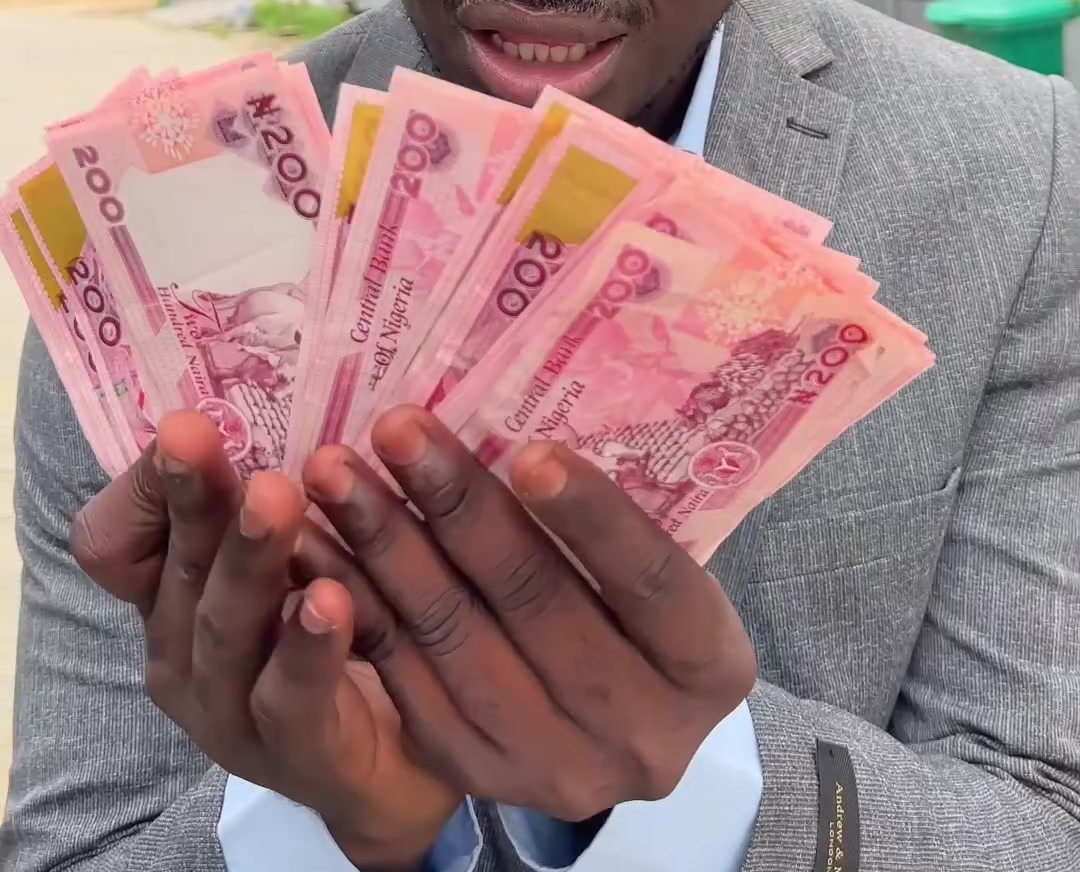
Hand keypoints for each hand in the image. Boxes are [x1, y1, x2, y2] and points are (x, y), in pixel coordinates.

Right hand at [72, 413, 459, 871]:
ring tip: (277, 498)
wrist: (408, 754)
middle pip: (178, 565)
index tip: (184, 424)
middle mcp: (186, 649)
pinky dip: (307, 647)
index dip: (143, 483)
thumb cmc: (346, 621)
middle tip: (204, 434)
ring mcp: (232, 710)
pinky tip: (331, 599)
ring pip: (227, 628)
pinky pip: (292, 699)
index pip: (119, 537)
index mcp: (174, 590)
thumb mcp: (307, 538)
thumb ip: (284, 475)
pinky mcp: (297, 754)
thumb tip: (315, 369)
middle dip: (195, 497)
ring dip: (250, 557)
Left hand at [300, 406, 756, 825]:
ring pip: (456, 641)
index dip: (592, 517)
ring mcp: (556, 766)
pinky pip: (404, 681)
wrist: (616, 721)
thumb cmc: (639, 601)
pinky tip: (317, 548)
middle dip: (457, 507)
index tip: (529, 450)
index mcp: (710, 664)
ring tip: (335, 472)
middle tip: (395, 427)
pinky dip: (357, 608)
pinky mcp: (479, 775)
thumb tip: (533, 394)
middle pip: (538, 604)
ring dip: (385, 547)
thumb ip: (615, 511)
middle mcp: (643, 733)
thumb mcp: (660, 561)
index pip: (650, 581)